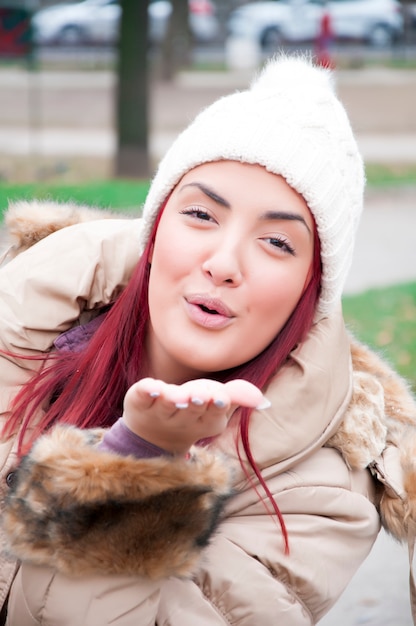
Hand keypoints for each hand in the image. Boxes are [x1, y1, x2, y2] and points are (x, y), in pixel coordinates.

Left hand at [122, 378, 270, 454]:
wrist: (152, 435)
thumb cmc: (193, 412)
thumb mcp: (218, 405)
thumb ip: (237, 396)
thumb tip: (260, 398)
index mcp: (205, 420)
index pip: (213, 413)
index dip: (216, 405)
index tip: (220, 399)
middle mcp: (182, 418)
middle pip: (190, 410)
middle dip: (195, 402)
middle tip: (199, 396)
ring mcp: (159, 412)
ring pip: (166, 405)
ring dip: (171, 399)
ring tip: (176, 394)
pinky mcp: (139, 402)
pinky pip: (141, 397)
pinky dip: (145, 391)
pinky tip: (150, 387)